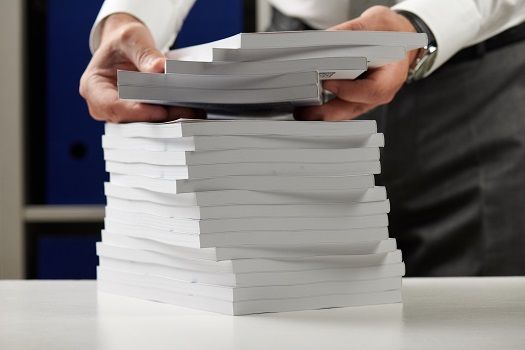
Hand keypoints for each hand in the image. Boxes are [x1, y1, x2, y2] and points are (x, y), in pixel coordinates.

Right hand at [79, 14, 202, 122]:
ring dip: (168, 119)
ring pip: (143, 124)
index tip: (160, 110)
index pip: (112, 106)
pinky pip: (153, 121)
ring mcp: (121, 113)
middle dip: (158, 118)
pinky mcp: (138, 115)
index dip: (136, 111)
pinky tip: (189, 111)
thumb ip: (144, 53)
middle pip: (129, 120)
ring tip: (192, 111)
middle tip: (186, 111)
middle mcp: (104, 105)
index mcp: (93, 87)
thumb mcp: (131, 38)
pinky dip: (170, 116)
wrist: (127, 47)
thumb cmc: (123, 42)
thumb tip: (160, 69)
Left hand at [294, 6, 418, 120]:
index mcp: (393, 74)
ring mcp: (368, 98)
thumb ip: (352, 31)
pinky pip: (341, 107)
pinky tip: (310, 108)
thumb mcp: (376, 22)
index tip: (329, 84)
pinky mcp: (356, 98)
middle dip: (329, 112)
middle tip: (307, 112)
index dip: (350, 90)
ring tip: (303, 112)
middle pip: (355, 107)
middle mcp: (382, 91)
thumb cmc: (391, 32)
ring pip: (346, 111)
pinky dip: (326, 108)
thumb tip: (327, 39)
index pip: (373, 90)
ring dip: (324, 114)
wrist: (398, 38)